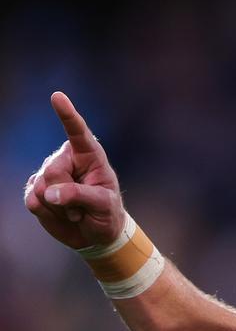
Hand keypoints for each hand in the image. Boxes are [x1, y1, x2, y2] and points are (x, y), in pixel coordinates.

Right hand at [24, 92, 124, 248]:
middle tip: (83, 207)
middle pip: (53, 171)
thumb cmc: (108, 214)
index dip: (67, 115)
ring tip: (75, 211)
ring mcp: (48, 175)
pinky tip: (61, 214)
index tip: (57, 96)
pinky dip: (48, 214)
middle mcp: (66, 160)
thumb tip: (49, 193)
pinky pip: (32, 201)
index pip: (78, 132)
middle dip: (66, 195)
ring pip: (40, 188)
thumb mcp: (104, 205)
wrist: (96, 235)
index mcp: (90, 155)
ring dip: (59, 208)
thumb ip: (80, 196)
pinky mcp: (35, 191)